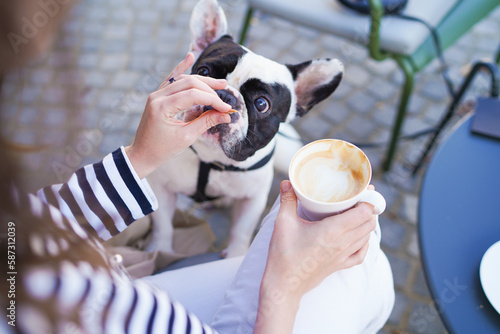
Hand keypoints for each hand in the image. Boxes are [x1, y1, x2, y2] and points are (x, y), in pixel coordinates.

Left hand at [125, 53, 231, 178]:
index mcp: (162, 107)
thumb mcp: (187, 138)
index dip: (213, 100)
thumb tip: (226, 115)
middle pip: (189, 83)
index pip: (193, 95)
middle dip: (210, 88)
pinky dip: (182, 69)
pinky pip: (172, 79)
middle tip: (226, 94)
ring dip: (202, 81)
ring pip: (182, 79)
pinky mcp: (158, 95)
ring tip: (220, 83)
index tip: (227, 108)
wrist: (142, 154)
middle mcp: (157, 96)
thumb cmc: (163, 149)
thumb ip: (206, 122)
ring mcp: (156, 94)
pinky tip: (190, 57)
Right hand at [255, 181, 375, 332]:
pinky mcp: (340, 266)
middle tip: (357, 198)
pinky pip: (361, 253)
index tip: (362, 190)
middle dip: (368, 208)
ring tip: (356, 212)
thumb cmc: (283, 255)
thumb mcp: (283, 223)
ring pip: (367, 236)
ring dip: (366, 222)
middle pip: (369, 222)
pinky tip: (359, 236)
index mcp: (333, 231)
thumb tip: (287, 182)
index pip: (363, 212)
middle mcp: (343, 243)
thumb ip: (287, 200)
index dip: (367, 199)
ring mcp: (343, 256)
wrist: (284, 285)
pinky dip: (364, 242)